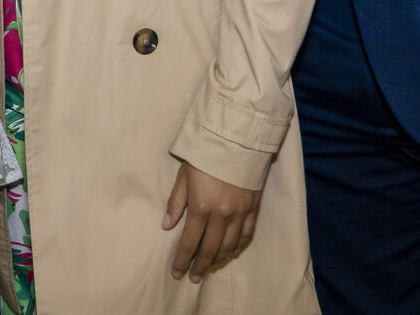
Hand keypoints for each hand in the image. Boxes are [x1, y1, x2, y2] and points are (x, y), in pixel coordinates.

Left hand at [163, 160, 261, 282]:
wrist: (237, 142)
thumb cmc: (205, 157)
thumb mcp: (184, 176)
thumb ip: (176, 203)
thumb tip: (167, 226)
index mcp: (201, 208)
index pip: (189, 242)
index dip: (183, 260)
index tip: (178, 273)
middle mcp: (221, 216)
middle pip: (210, 250)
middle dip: (200, 266)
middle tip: (194, 278)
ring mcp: (239, 214)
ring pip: (229, 246)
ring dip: (219, 259)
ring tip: (210, 266)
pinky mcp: (252, 209)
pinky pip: (247, 236)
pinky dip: (238, 247)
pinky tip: (232, 252)